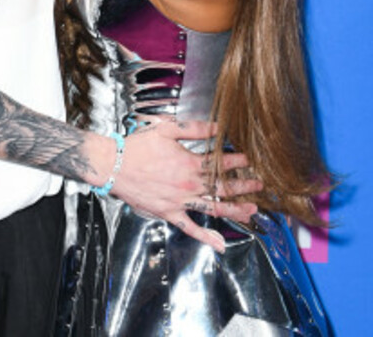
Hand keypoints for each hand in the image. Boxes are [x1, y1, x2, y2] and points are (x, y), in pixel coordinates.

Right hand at [111, 119, 260, 252]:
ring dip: (235, 210)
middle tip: (259, 184)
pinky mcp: (169, 214)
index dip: (237, 161)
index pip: (220, 163)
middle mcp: (188, 185)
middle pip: (222, 187)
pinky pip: (191, 228)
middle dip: (243, 186)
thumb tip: (218, 127)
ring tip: (251, 210)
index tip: (249, 160)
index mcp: (189, 163)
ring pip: (213, 209)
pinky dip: (206, 238)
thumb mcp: (167, 129)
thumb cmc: (138, 146)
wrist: (114, 165)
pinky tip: (220, 244)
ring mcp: (180, 202)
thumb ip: (194, 128)